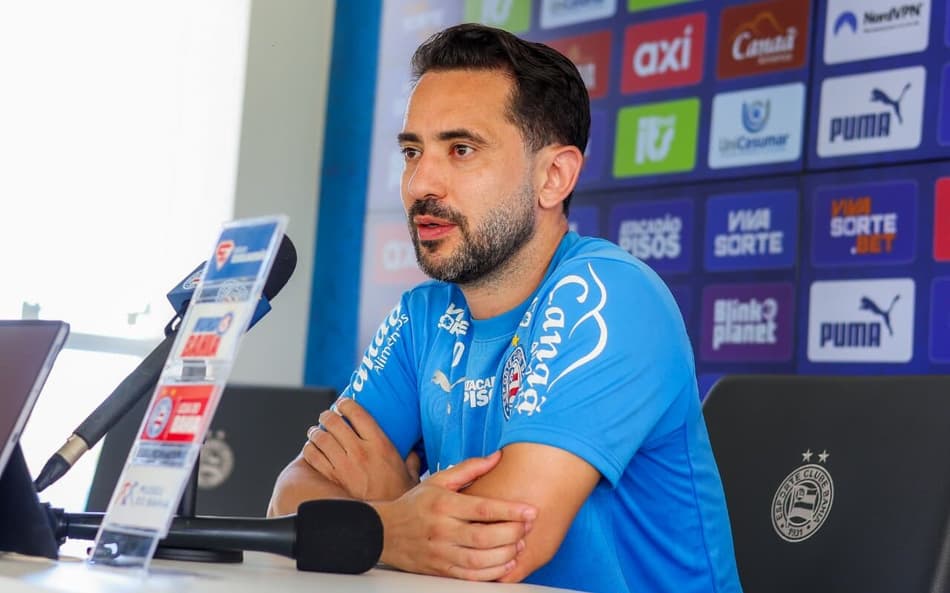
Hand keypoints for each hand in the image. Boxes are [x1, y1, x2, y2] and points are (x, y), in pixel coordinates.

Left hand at [302, 398, 419, 500]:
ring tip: (315, 431)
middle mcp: (360, 451)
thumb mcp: (411, 475)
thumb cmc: (399, 497)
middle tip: (326, 416)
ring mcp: (344, 465)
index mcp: (380, 444)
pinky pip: (314, 457)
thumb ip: (411, 460)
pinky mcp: (332, 478)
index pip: (357, 413)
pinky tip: (311, 449)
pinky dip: (309, 450)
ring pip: (321, 438)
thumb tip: (413, 453)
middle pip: (334, 422)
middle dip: (327, 415)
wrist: (386, 523)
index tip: (342, 403)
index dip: (346, 404)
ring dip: (315, 432)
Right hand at [372, 451, 537, 580]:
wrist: (384, 532)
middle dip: (511, 534)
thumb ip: (470, 468)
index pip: (482, 508)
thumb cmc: (416, 504)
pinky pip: (470, 576)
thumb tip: (498, 456)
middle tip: (528, 528)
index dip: (510, 511)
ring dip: (505, 556)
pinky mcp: (440, 570)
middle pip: (483, 536)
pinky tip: (505, 564)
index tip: (531, 510)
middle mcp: (441, 529)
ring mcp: (440, 553)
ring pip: (478, 560)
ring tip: (519, 546)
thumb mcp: (438, 480)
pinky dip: (491, 573)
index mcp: (443, 504)